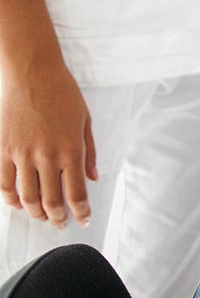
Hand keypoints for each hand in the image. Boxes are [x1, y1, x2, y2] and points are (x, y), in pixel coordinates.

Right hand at [0, 60, 96, 228]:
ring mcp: (22, 154)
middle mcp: (47, 156)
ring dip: (36, 213)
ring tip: (43, 216)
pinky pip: (4, 185)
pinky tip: (19, 204)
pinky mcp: (3, 150)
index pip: (76, 194)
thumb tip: (92, 178)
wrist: (33, 73)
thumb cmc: (63, 93)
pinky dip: (11, 200)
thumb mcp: (85, 121)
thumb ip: (89, 152)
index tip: (83, 219)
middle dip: (57, 218)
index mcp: (71, 150)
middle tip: (61, 224)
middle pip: (51, 202)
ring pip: (26, 198)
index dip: (80, 212)